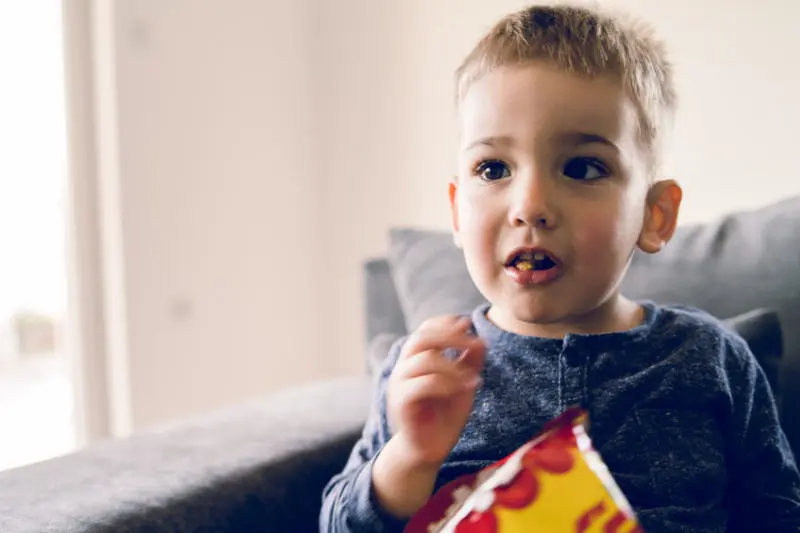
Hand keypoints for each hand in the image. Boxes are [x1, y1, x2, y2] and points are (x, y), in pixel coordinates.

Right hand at [387, 315, 485, 467]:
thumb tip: (481, 339)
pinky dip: (447, 383)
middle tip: (476, 343)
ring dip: (454, 365)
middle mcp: (403, 369)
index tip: (468, 323)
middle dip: (451, 336)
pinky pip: (422, 384)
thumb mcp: (462, 386)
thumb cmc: (443, 418)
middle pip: (421, 338)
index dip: (444, 323)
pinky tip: (464, 389)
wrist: (427, 453)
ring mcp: (399, 385)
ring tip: (473, 378)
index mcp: (415, 361)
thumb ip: (469, 364)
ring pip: (424, 359)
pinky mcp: (401, 404)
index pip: (424, 330)